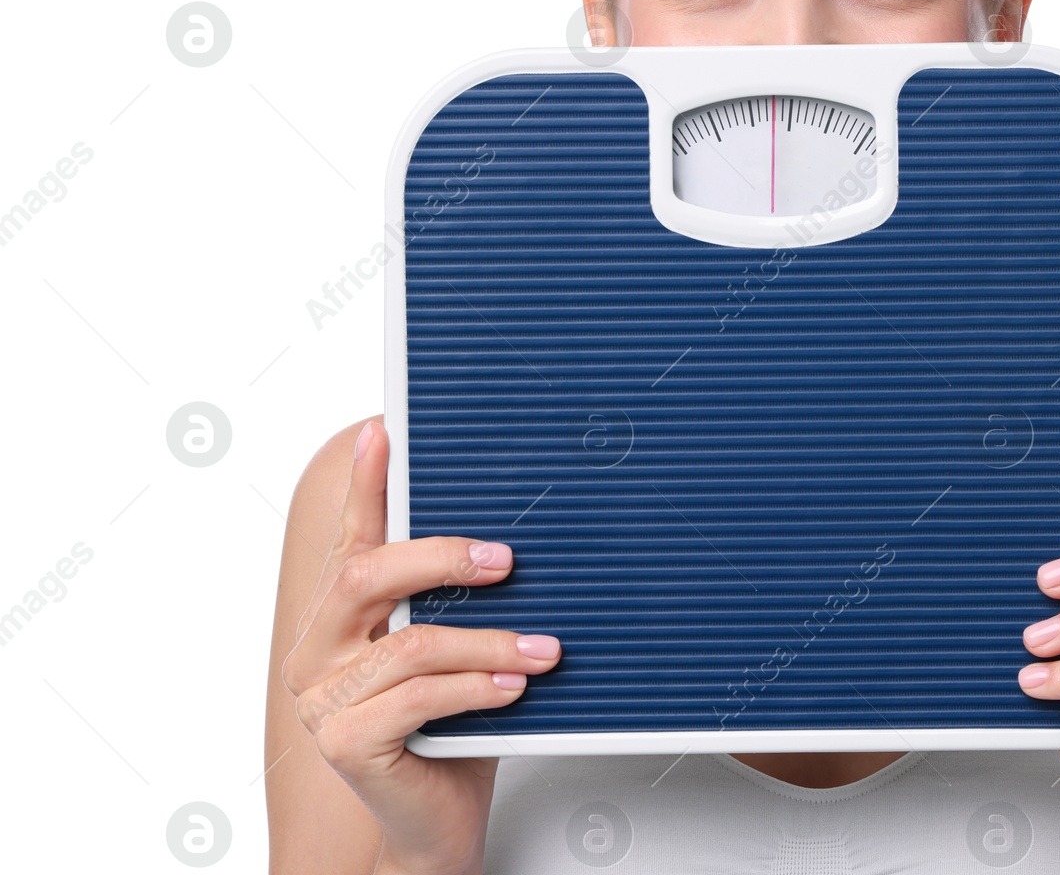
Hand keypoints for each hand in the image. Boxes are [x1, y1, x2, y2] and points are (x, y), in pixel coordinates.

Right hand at [279, 420, 561, 874]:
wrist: (434, 826)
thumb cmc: (453, 729)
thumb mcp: (460, 650)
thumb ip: (463, 598)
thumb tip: (515, 537)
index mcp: (342, 614)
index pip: (353, 534)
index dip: (365, 480)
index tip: (381, 429)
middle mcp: (319, 647)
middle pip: (369, 572)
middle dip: (444, 557)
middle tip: (508, 559)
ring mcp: (323, 698)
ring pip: (410, 642)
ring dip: (488, 640)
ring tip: (545, 646)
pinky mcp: (344, 743)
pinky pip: (419, 698)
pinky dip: (477, 686)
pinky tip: (516, 684)